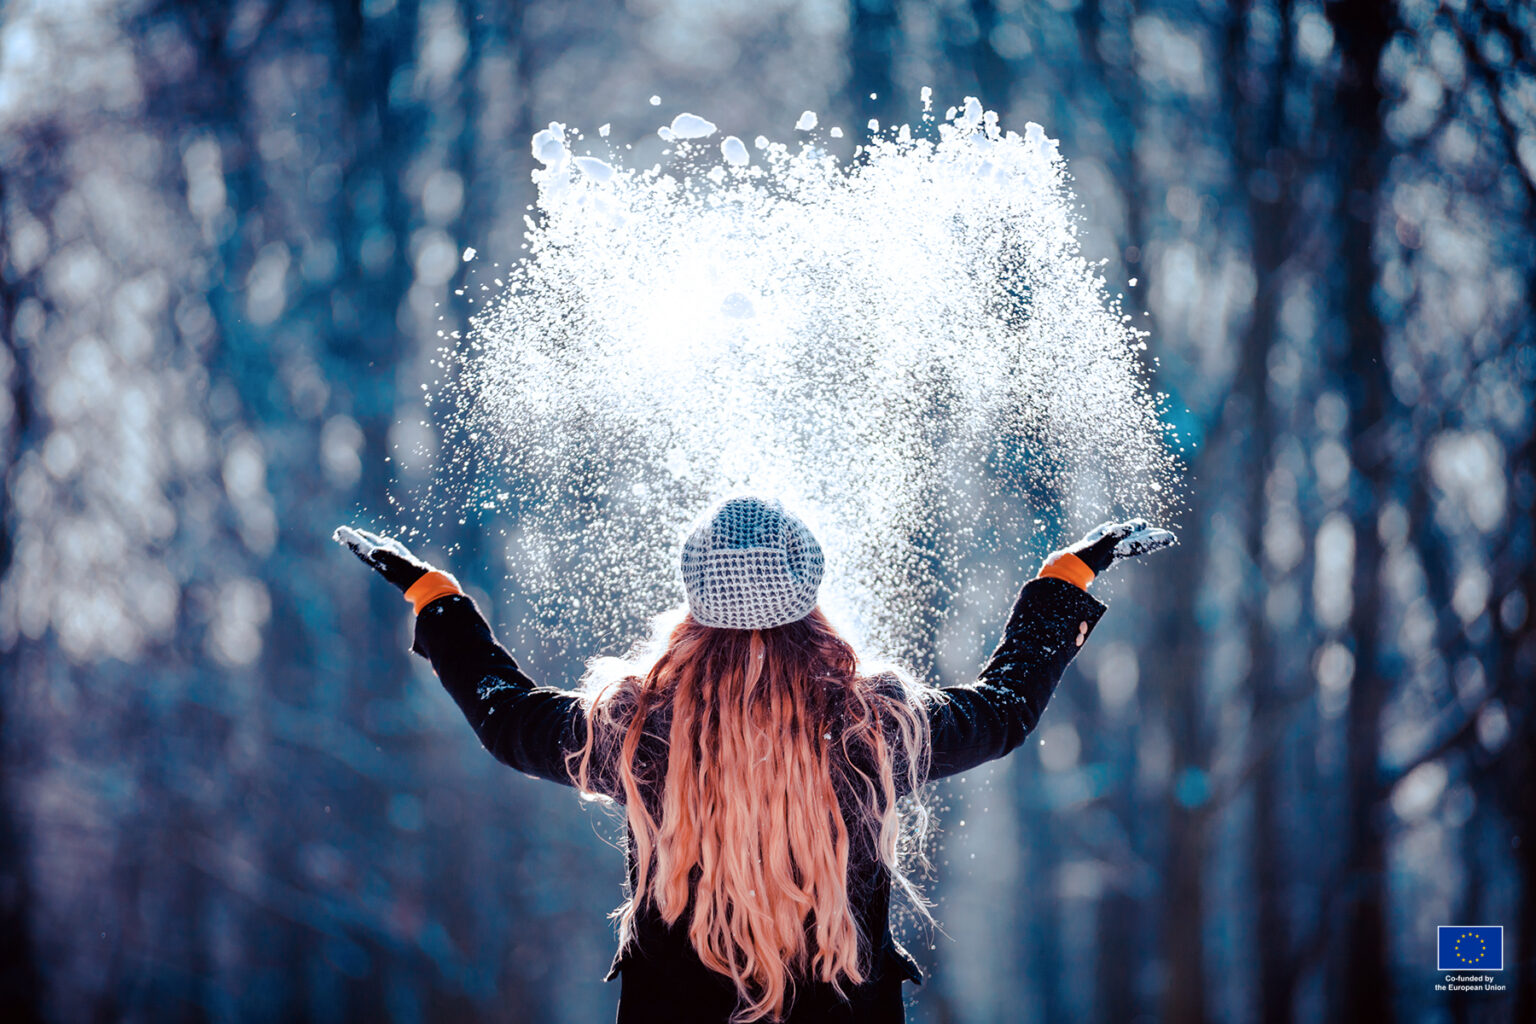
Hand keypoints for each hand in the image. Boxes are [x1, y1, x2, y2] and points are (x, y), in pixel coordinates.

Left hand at [333, 525, 433, 592]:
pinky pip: (390, 552)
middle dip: (354, 541)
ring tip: (359, 534)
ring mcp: (394, 565)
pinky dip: (384, 545)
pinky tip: (386, 542)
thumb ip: (388, 557)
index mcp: (382, 564)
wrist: (429, 589)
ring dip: (367, 542)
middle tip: (342, 532)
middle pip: (365, 550)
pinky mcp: (404, 564)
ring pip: (376, 550)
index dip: (352, 541)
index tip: (340, 531)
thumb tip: (372, 551)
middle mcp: (385, 565)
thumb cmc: (416, 577)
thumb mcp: (402, 565)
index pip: (363, 550)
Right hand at [1061, 518, 1177, 573]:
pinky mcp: (1091, 546)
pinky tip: (1110, 526)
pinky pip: (1104, 536)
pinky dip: (1109, 530)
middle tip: (1168, 534)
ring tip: (1142, 525)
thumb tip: (1129, 527)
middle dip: (1151, 537)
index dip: (1156, 539)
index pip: (1142, 543)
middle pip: (1137, 542)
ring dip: (1134, 532)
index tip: (1171, 537)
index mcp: (1119, 551)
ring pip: (1122, 538)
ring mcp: (1102, 549)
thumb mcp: (1098, 547)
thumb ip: (1113, 536)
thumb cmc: (1081, 561)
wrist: (1063, 571)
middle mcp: (1113, 551)